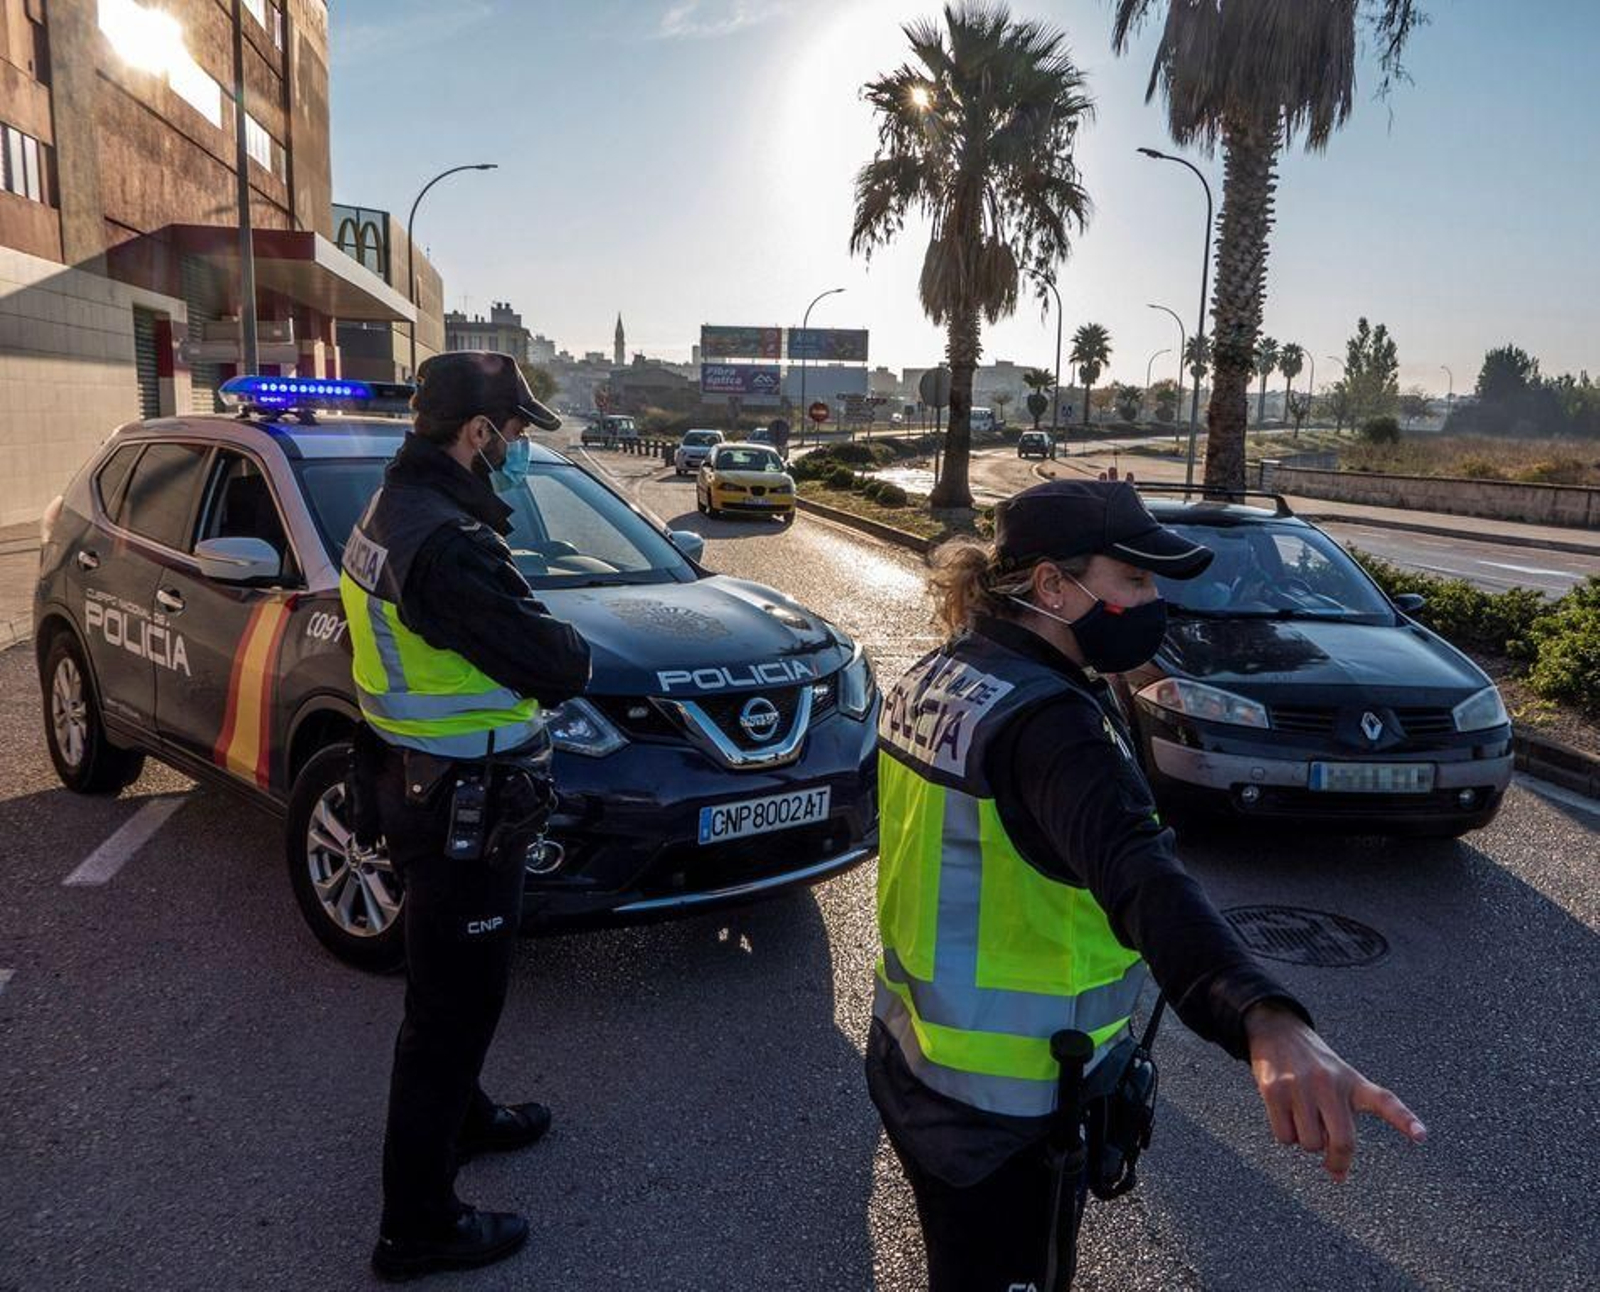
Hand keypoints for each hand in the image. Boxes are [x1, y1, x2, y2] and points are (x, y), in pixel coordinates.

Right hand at [1244, 1002, 1426, 1181]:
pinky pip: (1284, 1137)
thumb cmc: (1315, 1068)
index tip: (1422, 1136)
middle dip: (1337, 1161)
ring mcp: (1301, 1085)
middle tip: (1333, 1166)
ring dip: (1306, 1142)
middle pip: (1342, 1141)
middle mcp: (1330, 1082)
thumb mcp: (1339, 1085)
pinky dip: (1286, 1136)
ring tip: (1302, 1119)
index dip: (1404, 1119)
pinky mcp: (1274, 1089)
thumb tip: (1338, 1176)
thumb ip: (1343, 1124)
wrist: (1278, 1032)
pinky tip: (1284, 1114)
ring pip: (1310, 1144)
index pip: (1385, 1101)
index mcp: (1353, 1082)